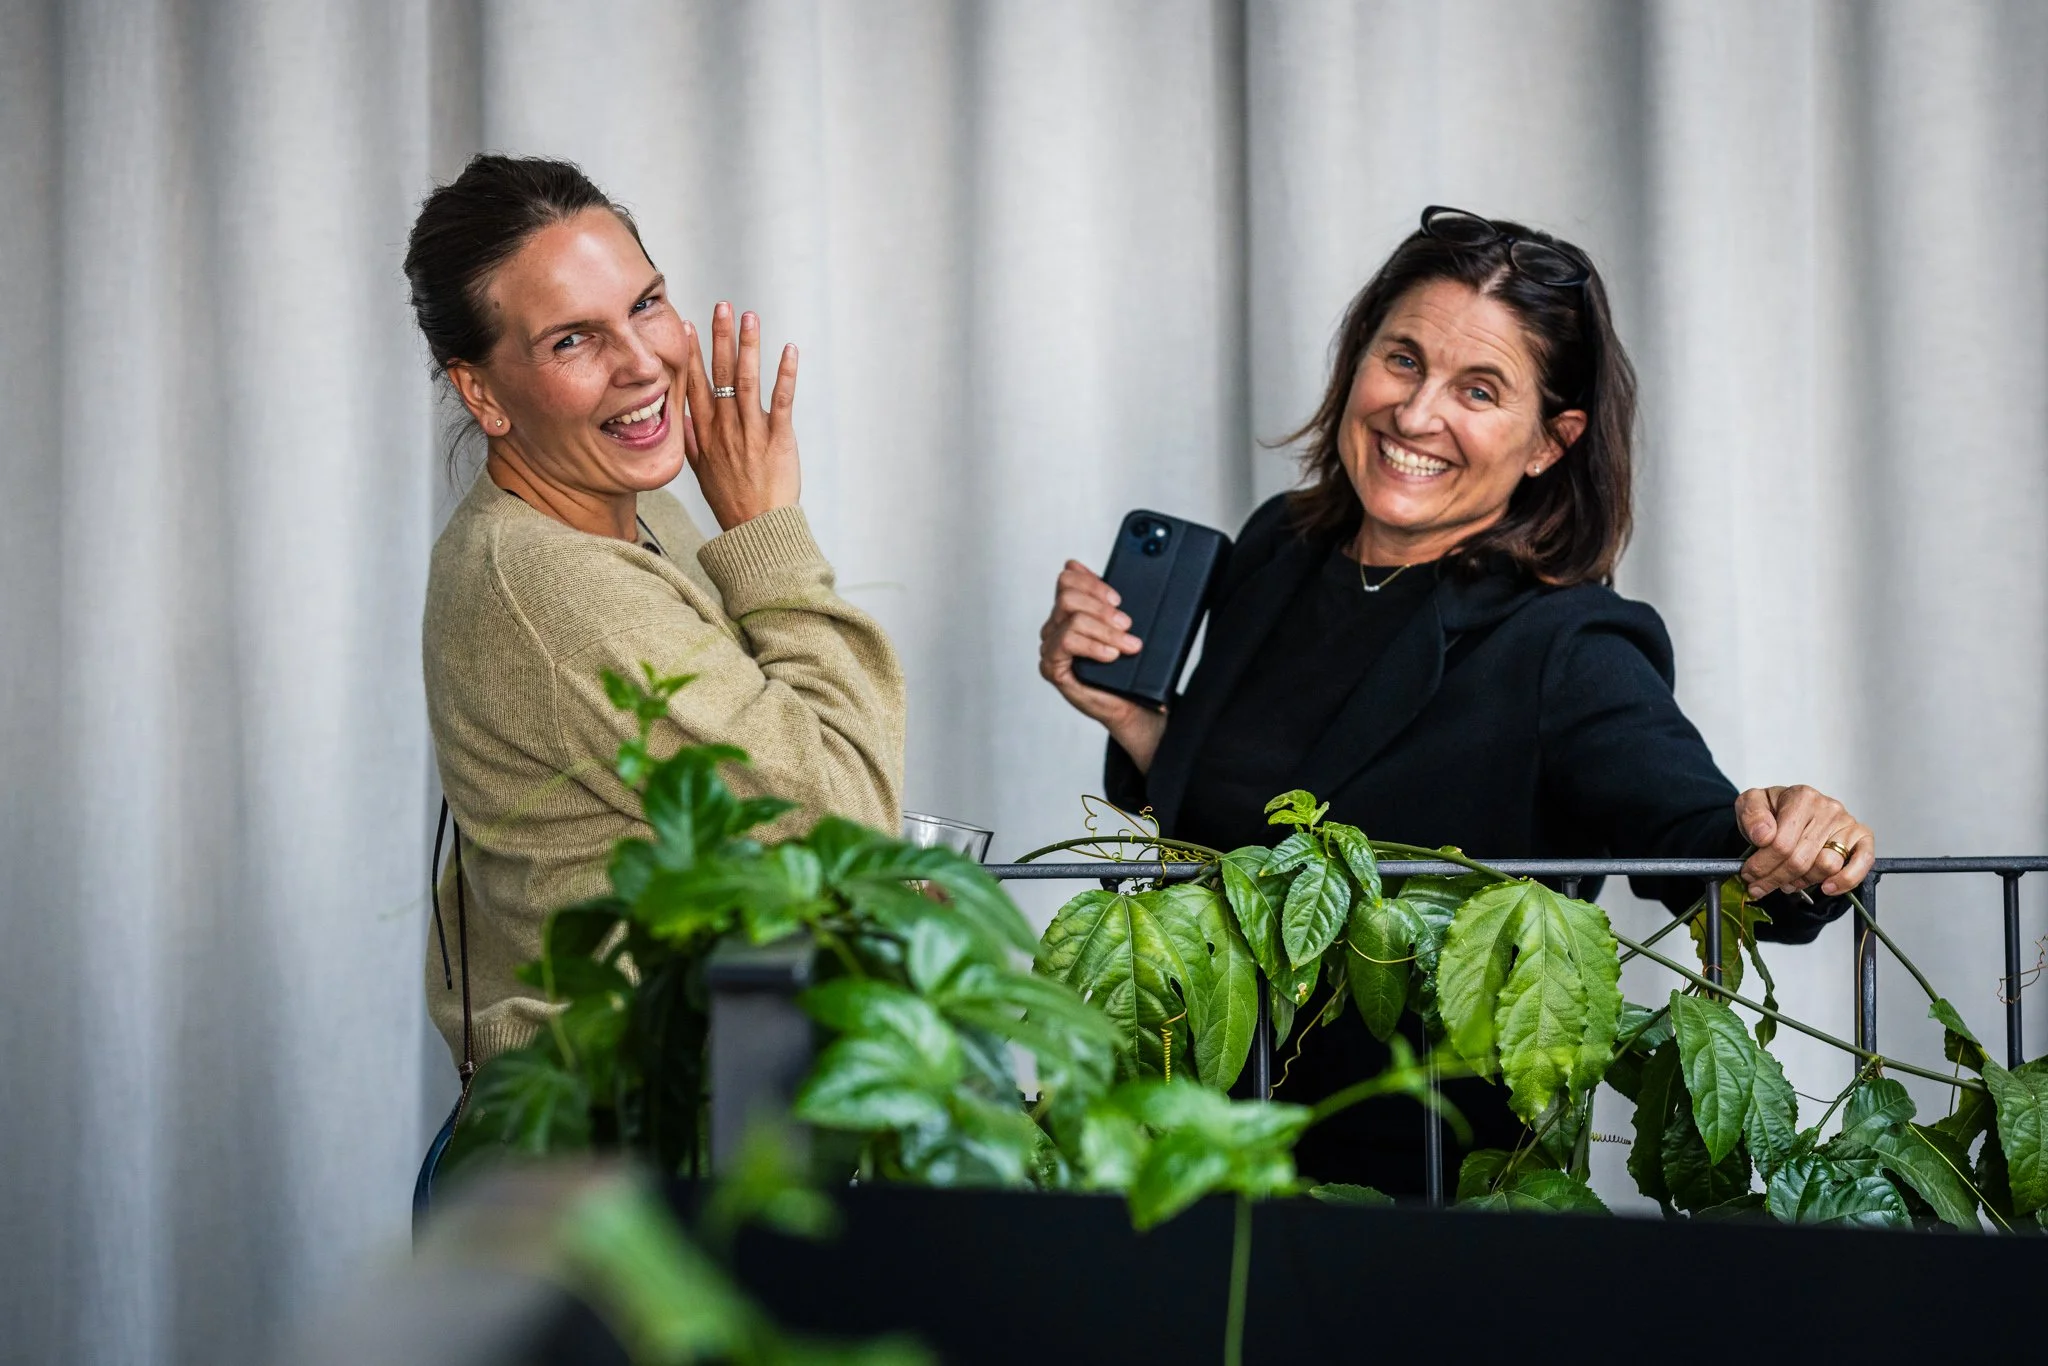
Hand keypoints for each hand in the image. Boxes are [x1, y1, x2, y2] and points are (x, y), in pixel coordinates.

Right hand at [680, 302, 799, 529]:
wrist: (756, 530)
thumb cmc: (731, 501)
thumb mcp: (700, 472)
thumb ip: (690, 441)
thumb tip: (679, 417)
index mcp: (705, 433)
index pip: (695, 384)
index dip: (692, 353)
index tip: (687, 325)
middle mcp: (726, 428)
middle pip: (721, 374)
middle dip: (721, 337)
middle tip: (722, 306)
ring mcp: (752, 432)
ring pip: (747, 381)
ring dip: (749, 346)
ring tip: (750, 317)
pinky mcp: (778, 440)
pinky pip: (782, 401)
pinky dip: (786, 374)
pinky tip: (789, 350)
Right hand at [1038, 560, 1167, 771]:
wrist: (1132, 705)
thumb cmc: (1128, 667)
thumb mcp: (1123, 627)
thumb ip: (1111, 602)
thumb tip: (1110, 578)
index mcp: (1070, 611)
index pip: (1068, 579)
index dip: (1094, 582)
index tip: (1118, 598)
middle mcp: (1055, 626)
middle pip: (1068, 594)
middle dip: (1102, 607)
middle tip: (1127, 623)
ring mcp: (1051, 646)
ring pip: (1072, 618)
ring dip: (1106, 630)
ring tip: (1128, 644)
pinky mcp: (1052, 667)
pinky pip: (1067, 642)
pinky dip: (1093, 646)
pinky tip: (1111, 655)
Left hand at [1734, 785, 1875, 898]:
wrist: (1790, 807)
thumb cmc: (1774, 810)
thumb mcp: (1750, 803)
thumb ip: (1751, 814)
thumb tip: (1763, 835)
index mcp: (1801, 797)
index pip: (1781, 843)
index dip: (1762, 865)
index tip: (1749, 874)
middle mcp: (1828, 808)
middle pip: (1800, 859)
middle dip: (1775, 878)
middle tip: (1759, 886)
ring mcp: (1847, 823)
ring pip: (1826, 866)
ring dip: (1803, 881)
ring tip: (1786, 882)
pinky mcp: (1862, 837)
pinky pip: (1862, 863)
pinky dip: (1845, 880)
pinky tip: (1826, 888)